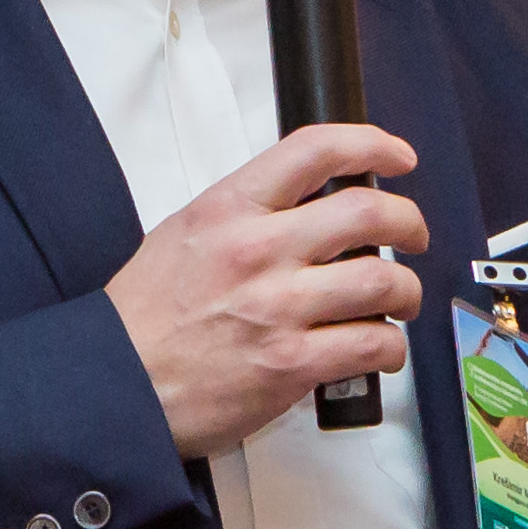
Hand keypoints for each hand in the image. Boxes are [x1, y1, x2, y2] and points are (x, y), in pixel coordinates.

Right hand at [107, 124, 427, 459]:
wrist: (115, 384)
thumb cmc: (143, 318)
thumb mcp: (184, 236)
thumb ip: (245, 216)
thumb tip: (306, 209)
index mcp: (228, 210)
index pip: (315, 151)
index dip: (371, 144)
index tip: (396, 157)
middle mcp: (258, 251)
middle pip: (368, 214)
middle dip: (408, 222)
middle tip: (412, 236)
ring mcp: (278, 309)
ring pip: (383, 283)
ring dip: (406, 292)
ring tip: (400, 302)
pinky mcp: (291, 365)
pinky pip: (372, 345)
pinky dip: (389, 347)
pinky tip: (378, 349)